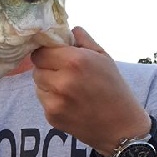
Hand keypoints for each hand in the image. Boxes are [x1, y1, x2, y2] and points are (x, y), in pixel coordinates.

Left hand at [31, 27, 149, 154]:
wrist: (120, 128)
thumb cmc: (115, 89)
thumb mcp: (104, 58)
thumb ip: (83, 40)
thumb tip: (68, 29)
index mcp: (75, 61)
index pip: (41, 51)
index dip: (47, 51)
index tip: (55, 54)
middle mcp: (62, 81)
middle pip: (37, 67)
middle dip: (47, 66)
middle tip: (63, 71)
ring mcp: (55, 101)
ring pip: (38, 84)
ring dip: (48, 82)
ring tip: (68, 88)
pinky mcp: (51, 117)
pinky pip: (43, 100)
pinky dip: (51, 99)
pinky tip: (69, 102)